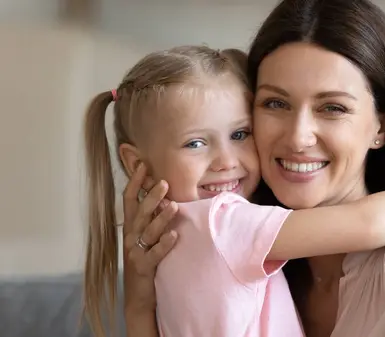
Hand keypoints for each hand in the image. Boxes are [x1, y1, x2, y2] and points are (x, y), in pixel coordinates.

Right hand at [122, 163, 177, 312]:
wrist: (138, 296)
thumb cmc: (145, 261)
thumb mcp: (145, 237)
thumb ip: (150, 219)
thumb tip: (162, 197)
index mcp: (130, 227)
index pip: (129, 200)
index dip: (135, 182)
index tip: (142, 165)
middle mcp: (130, 237)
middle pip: (140, 212)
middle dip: (151, 196)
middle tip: (164, 182)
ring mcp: (135, 252)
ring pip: (149, 231)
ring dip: (161, 217)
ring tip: (173, 205)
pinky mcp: (144, 267)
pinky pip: (155, 253)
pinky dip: (164, 244)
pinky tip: (174, 235)